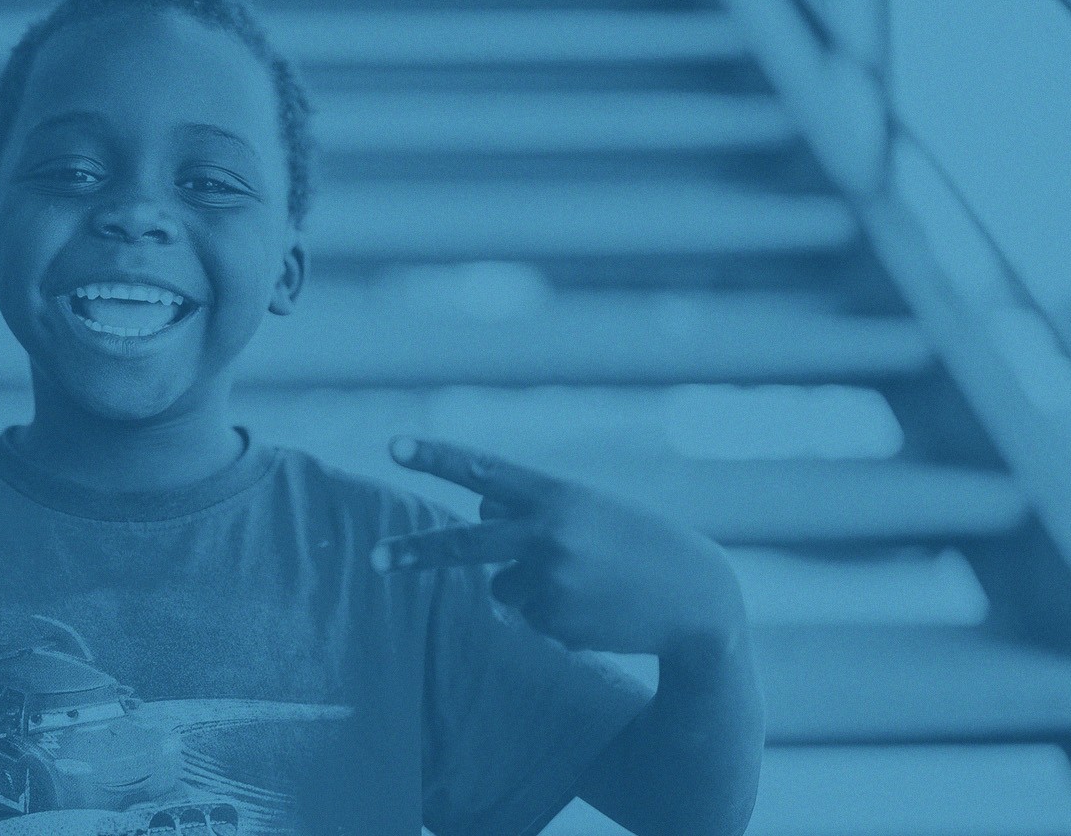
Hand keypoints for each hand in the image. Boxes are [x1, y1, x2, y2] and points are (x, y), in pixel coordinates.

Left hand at [372, 437, 746, 659]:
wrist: (696, 600)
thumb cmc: (637, 543)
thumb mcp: (589, 509)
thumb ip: (530, 508)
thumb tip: (473, 519)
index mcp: (558, 494)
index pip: (484, 471)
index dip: (437, 458)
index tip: (394, 447)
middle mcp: (548, 534)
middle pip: (463, 545)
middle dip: (414, 553)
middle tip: (374, 559)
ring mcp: (551, 581)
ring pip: (502, 588)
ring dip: (529, 587)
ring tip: (586, 583)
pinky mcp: (556, 622)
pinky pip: (528, 617)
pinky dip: (552, 614)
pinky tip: (594, 608)